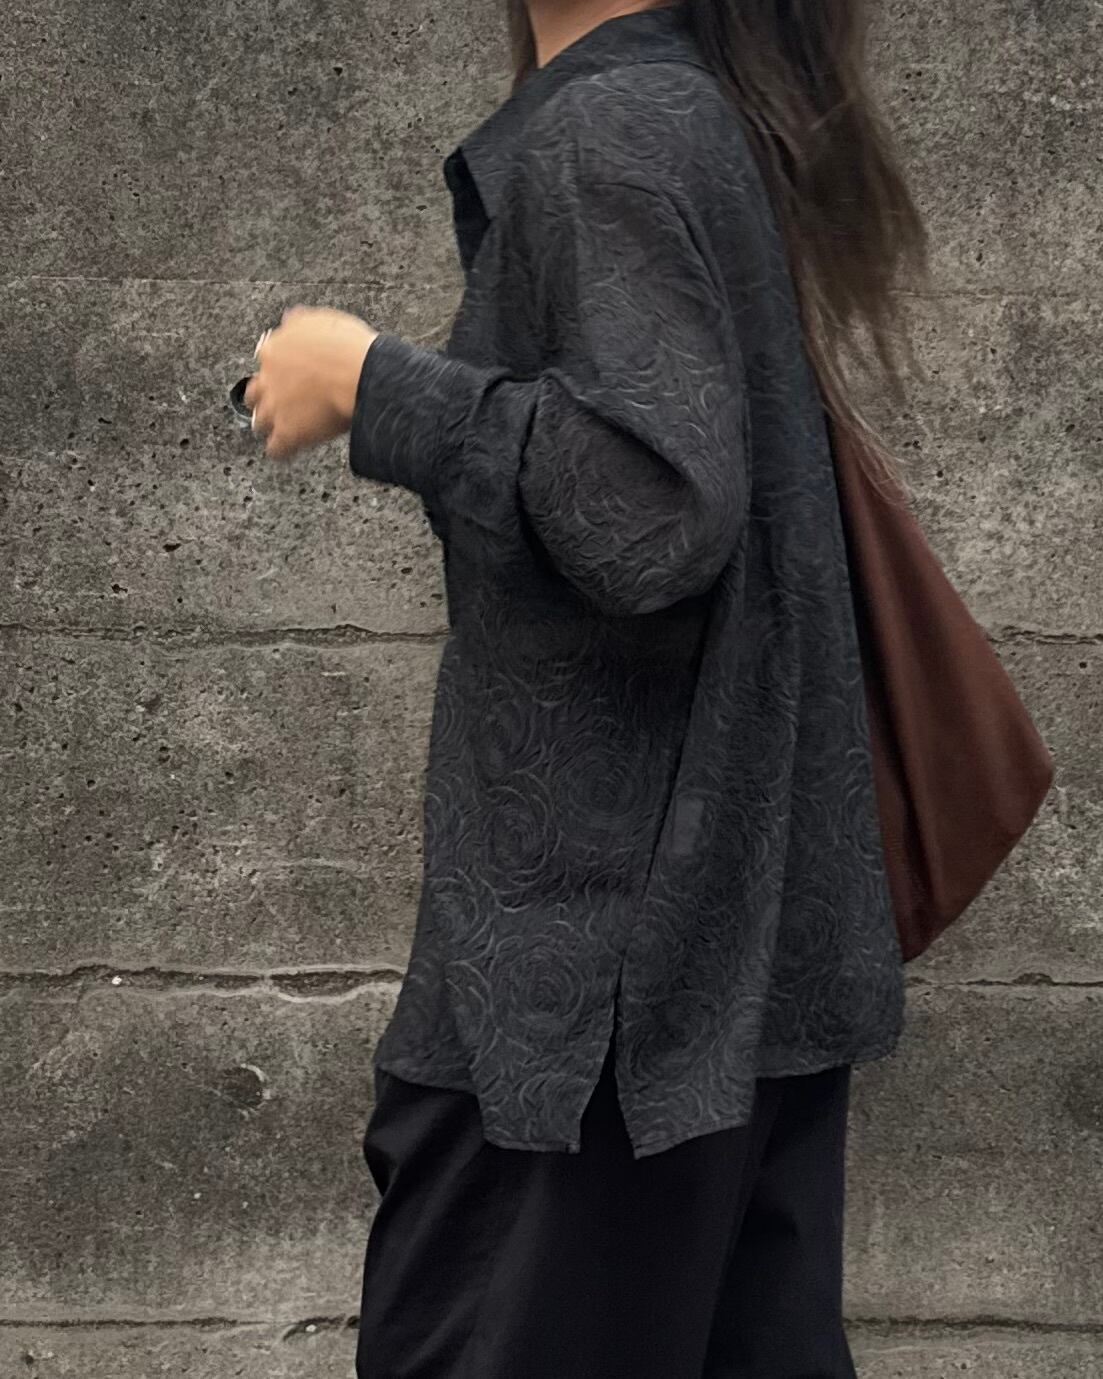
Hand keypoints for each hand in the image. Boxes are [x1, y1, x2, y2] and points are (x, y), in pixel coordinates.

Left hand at [244, 306, 377, 459]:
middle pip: (254, 393)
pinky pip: (276, 449)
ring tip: (282, 429)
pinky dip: (282, 451)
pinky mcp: (288, 432)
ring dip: (270, 425)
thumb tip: (289, 321)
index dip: (278, 370)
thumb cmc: (347, 347)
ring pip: (259, 422)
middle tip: (280, 402)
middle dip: (265, 399)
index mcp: (275, 350)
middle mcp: (269, 378)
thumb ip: (299, 323)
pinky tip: (290, 450)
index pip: (265, 361)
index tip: (289, 375)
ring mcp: (276, 407)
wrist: (359, 373)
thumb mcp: (321, 320)